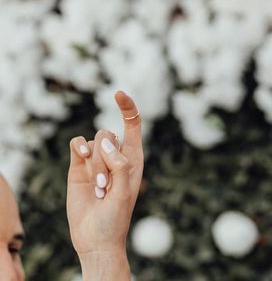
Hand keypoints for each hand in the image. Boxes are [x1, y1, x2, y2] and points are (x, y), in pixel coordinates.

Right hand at [66, 91, 143, 277]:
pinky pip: (77, 145)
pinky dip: (78, 147)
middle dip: (105, 159)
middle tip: (107, 187)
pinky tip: (79, 154)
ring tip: (99, 190)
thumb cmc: (116, 217)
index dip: (127, 107)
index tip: (118, 93)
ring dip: (94, 165)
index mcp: (134, 158)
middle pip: (108, 134)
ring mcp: (97, 161)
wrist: (96, 238)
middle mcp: (116, 156)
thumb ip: (120, 166)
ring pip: (93, 142)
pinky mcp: (78, 167)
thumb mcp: (124, 192)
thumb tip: (107, 141)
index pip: (133, 125)